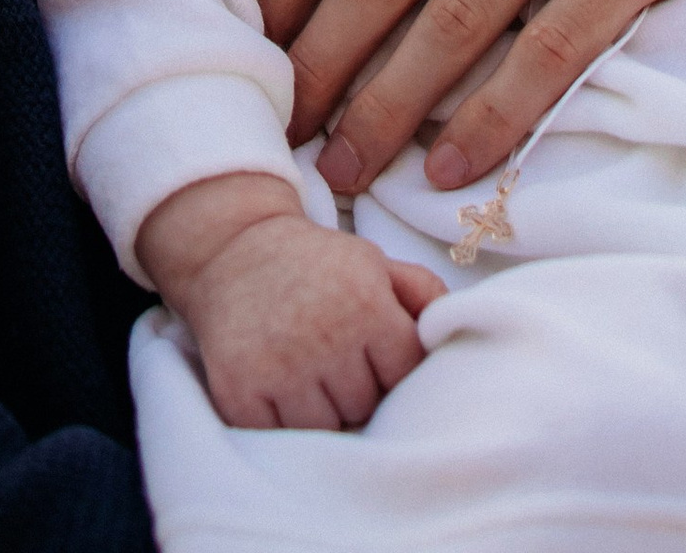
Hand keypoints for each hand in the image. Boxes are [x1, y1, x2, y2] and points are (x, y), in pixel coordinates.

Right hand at [138, 173, 440, 431]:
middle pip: (365, 407)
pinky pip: (277, 437)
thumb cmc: (315, 263)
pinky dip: (280, 422)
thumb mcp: (372, 261)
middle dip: (357, 391)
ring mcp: (279, 367)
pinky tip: (279, 388)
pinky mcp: (239, 391)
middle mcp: (324, 336)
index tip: (375, 357)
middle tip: (336, 363)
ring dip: (321, 411)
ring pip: (325, 429)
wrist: (232, 248)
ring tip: (309, 376)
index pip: (405, 374)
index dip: (393, 370)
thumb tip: (453, 332)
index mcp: (365, 302)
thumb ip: (422, 293)